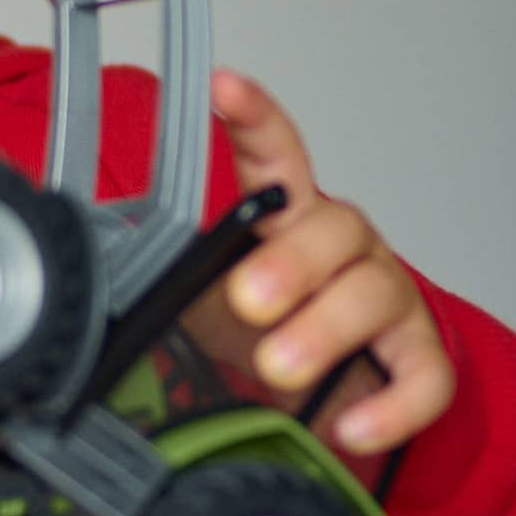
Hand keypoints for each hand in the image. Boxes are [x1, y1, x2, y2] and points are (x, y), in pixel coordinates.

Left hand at [205, 71, 453, 457]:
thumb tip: (91, 289)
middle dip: (291, 262)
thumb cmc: (263, 337)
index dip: (256, 119)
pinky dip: (389, 406)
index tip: (225, 87)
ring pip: (375, 294)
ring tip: (276, 367)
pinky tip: (346, 428)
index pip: (277, 157)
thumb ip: (170, 287)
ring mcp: (388, 301)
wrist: (324, 402)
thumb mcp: (207, 307)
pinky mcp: (417, 360)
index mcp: (290, 223)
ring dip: (324, 330)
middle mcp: (346, 249)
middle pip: (335, 229)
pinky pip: (423, 376)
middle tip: (245, 300)